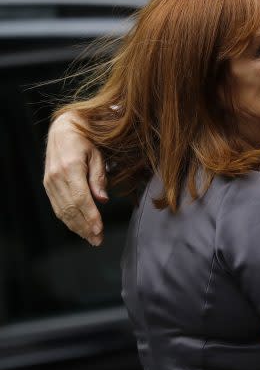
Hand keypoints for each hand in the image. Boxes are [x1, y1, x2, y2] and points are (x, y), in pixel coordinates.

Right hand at [43, 111, 107, 244]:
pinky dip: (68, 219)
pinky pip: (57, 206)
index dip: (90, 216)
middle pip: (71, 208)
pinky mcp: (48, 184)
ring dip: (76, 227)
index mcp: (70, 168)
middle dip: (85, 227)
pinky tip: (79, 227)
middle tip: (98, 241)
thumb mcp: (97, 154)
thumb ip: (99, 178)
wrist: (63, 129)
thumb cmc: (85, 139)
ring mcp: (49, 182)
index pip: (81, 199)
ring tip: (91, 238)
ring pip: (62, 210)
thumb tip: (103, 200)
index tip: (99, 230)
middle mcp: (56, 177)